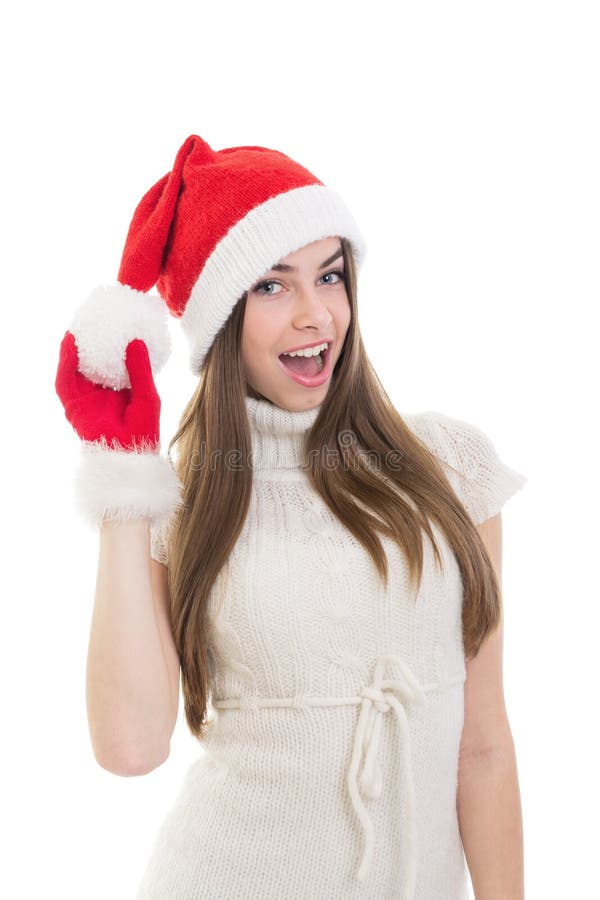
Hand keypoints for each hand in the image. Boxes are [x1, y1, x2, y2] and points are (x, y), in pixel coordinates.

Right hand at [55, 331, 160, 451]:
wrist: (129, 455)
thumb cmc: (143, 430)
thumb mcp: (146, 395)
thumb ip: (140, 370)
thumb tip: (137, 341)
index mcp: (118, 390)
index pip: (111, 363)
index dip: (109, 345)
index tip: (113, 325)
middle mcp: (100, 393)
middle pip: (90, 363)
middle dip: (88, 344)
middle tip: (92, 320)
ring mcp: (85, 399)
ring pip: (74, 369)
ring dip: (72, 349)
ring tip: (77, 327)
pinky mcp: (73, 406)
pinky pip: (66, 381)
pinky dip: (66, 363)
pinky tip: (71, 345)